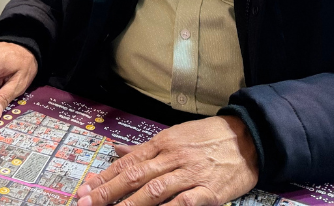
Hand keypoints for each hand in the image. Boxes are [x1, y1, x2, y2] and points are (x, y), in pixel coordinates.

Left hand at [75, 116, 257, 205]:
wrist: (248, 138)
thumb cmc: (208, 137)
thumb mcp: (174, 135)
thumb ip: (145, 148)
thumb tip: (116, 149)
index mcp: (161, 143)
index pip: (127, 162)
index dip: (105, 176)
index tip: (86, 189)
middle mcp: (172, 157)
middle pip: (135, 176)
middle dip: (108, 191)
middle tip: (87, 202)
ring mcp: (191, 174)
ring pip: (155, 190)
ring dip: (131, 204)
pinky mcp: (210, 191)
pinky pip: (186, 202)